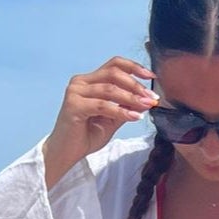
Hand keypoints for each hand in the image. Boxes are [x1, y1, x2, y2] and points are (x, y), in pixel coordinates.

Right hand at [45, 57, 156, 175]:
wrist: (66, 153)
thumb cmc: (86, 136)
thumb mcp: (113, 119)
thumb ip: (126, 106)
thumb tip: (147, 98)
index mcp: (89, 81)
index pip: (114, 65)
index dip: (134, 67)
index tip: (151, 77)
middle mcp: (80, 82)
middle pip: (113, 73)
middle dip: (136, 84)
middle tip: (152, 97)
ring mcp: (75, 92)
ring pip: (110, 89)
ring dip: (132, 97)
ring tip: (147, 106)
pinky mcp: (73, 105)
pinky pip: (103, 105)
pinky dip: (121, 110)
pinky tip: (134, 116)